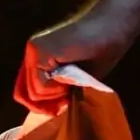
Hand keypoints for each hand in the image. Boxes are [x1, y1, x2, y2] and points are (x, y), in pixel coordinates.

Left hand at [15, 18, 129, 114]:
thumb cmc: (102, 50)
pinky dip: (57, 88)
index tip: (58, 110)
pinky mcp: (40, 51)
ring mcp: (34, 51)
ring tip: (74, 79)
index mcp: (38, 57)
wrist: (114, 27)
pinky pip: (41, 86)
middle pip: (25, 94)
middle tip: (68, 96)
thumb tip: (49, 111)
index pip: (24, 90)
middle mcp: (31, 53)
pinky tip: (72, 75)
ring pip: (34, 92)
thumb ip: (60, 89)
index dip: (39, 106)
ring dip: (57, 94)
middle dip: (47, 104)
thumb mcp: (77, 77)